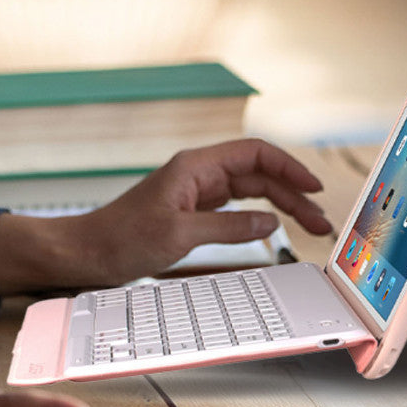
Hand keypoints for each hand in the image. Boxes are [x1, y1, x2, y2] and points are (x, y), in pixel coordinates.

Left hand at [0, 137, 333, 293]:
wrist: (87, 252)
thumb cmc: (121, 240)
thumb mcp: (179, 235)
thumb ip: (228, 226)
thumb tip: (270, 221)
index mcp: (194, 167)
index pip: (253, 154)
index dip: (288, 167)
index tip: (314, 188)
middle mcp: (196, 174)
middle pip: (257, 173)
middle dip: (292, 192)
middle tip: (320, 222)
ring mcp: (194, 192)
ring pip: (249, 191)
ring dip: (280, 205)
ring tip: (308, 227)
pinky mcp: (190, 212)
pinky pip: (234, 207)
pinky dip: (257, 216)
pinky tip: (274, 229)